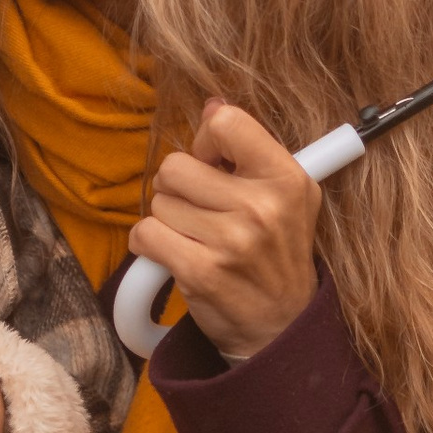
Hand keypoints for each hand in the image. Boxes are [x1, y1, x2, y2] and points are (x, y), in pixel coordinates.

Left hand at [130, 100, 320, 364]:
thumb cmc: (276, 254)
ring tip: (196, 238)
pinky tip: (173, 254)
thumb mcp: (287, 196)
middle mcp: (262, 207)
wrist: (280, 327)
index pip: (226, 123)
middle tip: (201, 210)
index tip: (213, 164)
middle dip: (178, 187)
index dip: (206, 141)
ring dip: (168, 219)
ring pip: (158, 201)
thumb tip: (213, 105)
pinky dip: (150, 244)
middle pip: (176, 166)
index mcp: (287, 178)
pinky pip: (145, 234)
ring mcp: (231, 241)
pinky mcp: (201, 272)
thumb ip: (250, 150)